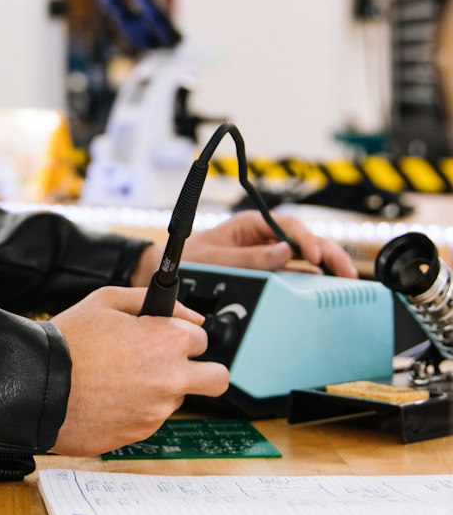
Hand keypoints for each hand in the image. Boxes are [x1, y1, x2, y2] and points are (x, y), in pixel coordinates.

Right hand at [50, 286, 228, 455]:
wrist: (36, 386)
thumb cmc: (68, 341)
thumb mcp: (106, 300)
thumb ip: (153, 302)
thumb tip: (190, 316)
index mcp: (168, 340)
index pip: (202, 338)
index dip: (181, 335)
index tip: (164, 337)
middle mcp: (172, 377)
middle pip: (217, 379)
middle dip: (203, 371)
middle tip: (174, 365)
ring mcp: (158, 410)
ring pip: (177, 399)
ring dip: (160, 390)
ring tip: (119, 379)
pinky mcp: (140, 433)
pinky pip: (150, 418)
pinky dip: (136, 409)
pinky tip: (108, 397)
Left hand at [130, 209, 357, 285]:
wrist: (168, 273)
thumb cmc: (188, 259)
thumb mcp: (216, 258)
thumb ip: (249, 258)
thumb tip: (285, 253)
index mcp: (252, 225)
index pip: (289, 226)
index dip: (306, 240)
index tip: (315, 256)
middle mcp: (264, 237)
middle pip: (305, 241)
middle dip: (329, 254)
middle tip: (347, 273)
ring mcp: (268, 255)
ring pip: (306, 257)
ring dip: (327, 267)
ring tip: (346, 282)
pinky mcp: (269, 272)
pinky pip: (296, 273)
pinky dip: (314, 280)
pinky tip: (328, 289)